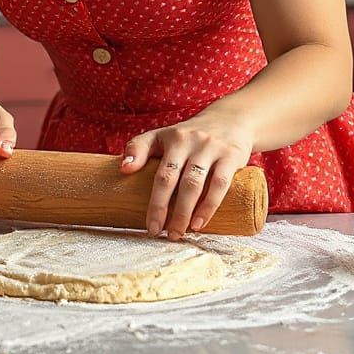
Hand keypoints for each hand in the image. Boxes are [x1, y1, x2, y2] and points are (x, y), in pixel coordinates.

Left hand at [120, 105, 253, 239]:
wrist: (231, 119)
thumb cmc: (190, 135)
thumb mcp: (164, 135)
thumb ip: (140, 148)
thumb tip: (123, 169)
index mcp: (170, 137)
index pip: (157, 170)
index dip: (153, 200)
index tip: (149, 225)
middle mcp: (188, 140)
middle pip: (171, 178)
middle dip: (162, 208)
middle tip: (158, 233)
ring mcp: (209, 147)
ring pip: (194, 183)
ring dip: (184, 212)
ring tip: (177, 233)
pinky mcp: (230, 155)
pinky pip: (219, 183)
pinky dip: (209, 206)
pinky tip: (199, 223)